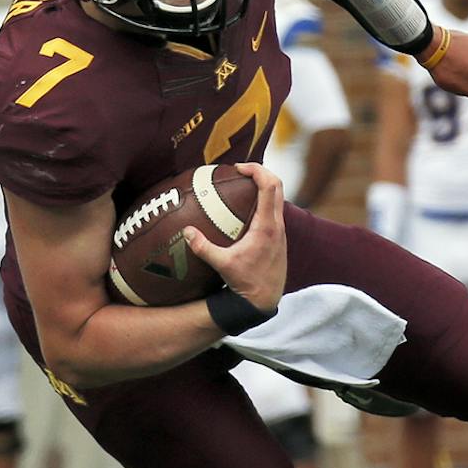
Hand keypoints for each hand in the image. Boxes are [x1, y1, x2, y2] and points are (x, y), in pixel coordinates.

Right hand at [183, 162, 285, 312]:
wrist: (264, 300)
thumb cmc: (245, 283)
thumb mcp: (222, 265)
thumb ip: (203, 248)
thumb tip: (186, 231)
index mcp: (267, 226)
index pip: (269, 186)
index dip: (257, 170)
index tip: (238, 168)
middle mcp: (278, 225)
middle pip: (277, 185)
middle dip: (261, 171)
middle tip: (240, 170)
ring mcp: (280, 231)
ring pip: (278, 197)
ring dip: (263, 186)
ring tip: (241, 185)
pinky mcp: (278, 238)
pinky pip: (273, 210)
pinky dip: (262, 201)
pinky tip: (244, 209)